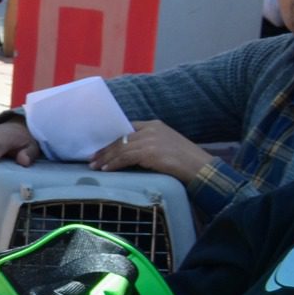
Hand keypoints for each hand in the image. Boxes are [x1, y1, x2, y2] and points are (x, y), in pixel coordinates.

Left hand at [88, 120, 212, 180]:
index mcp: (155, 125)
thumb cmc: (185, 161)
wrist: (201, 168)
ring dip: (106, 158)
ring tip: (95, 166)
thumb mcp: (166, 146)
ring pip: (121, 149)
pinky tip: (106, 169)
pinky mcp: (150, 152)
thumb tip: (128, 154)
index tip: (102, 147)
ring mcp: (150, 140)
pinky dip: (114, 164)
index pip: (127, 129)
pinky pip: (126, 158)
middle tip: (92, 158)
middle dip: (105, 150)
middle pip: (121, 139)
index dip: (113, 139)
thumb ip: (149, 144)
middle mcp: (151, 129)